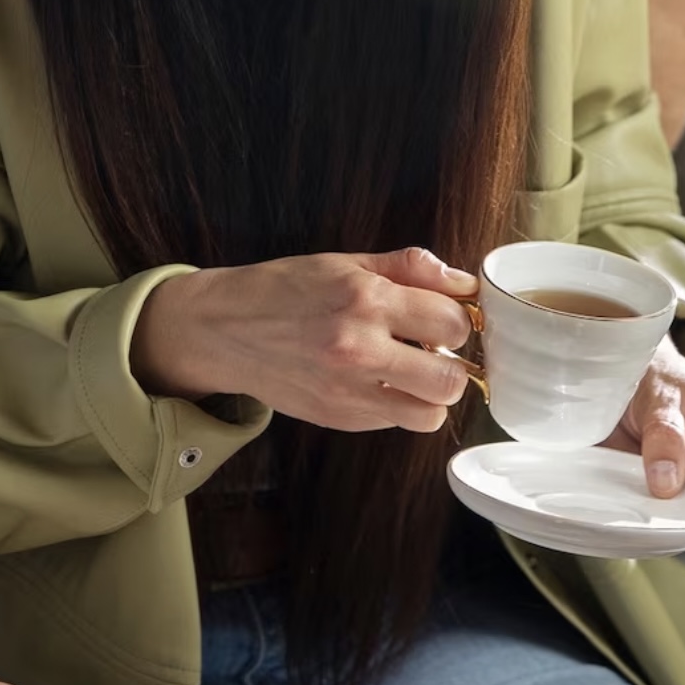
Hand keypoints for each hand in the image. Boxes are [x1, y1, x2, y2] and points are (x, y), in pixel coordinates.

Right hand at [133, 247, 478, 432]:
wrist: (221, 330)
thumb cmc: (281, 291)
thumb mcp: (344, 263)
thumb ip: (409, 268)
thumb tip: (463, 281)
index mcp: (366, 300)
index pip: (454, 322)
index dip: (457, 319)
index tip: (443, 317)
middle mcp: (359, 350)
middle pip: (451, 380)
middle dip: (451, 363)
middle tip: (431, 349)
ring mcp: (347, 391)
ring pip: (430, 415)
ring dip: (429, 394)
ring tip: (409, 372)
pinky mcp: (337, 418)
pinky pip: (393, 422)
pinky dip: (396, 405)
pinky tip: (374, 381)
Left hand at [604, 340, 684, 524]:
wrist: (624, 371)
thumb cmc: (658, 378)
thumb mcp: (663, 400)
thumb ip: (666, 438)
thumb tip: (667, 485)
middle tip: (659, 513)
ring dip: (665, 520)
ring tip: (639, 506)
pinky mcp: (662, 490)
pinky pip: (660, 516)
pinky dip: (645, 516)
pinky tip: (629, 507)